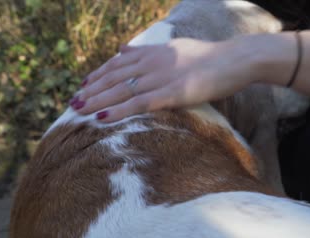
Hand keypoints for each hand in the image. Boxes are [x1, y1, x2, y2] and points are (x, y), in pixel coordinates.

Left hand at [71, 37, 261, 121]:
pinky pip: (139, 103)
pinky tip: (101, 118)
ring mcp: (162, 77)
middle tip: (72, 102)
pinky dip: (118, 110)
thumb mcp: (175, 47)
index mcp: (154, 52)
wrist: (236, 59)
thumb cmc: (210, 56)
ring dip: (96, 100)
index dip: (99, 74)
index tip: (84, 85)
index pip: (118, 63)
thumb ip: (148, 49)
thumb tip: (124, 48)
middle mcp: (152, 62)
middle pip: (114, 76)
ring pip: (121, 90)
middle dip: (91, 90)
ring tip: (77, 110)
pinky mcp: (173, 93)